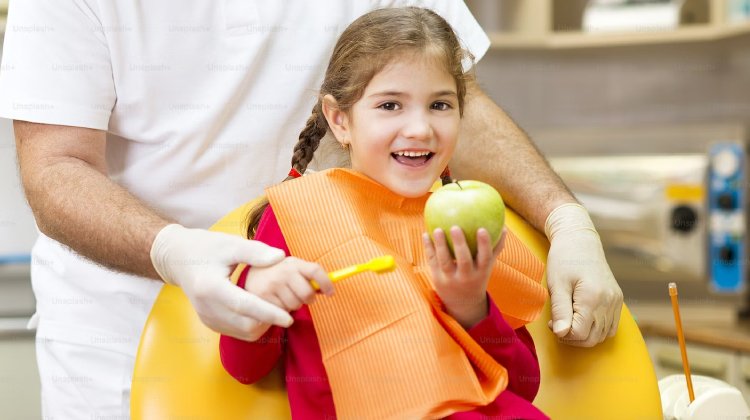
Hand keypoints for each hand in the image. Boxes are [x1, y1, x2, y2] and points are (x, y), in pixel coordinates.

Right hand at [150, 224, 303, 338]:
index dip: (268, 313)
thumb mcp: (230, 244)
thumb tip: (280, 257)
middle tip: (288, 307)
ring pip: (243, 332)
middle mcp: (207, 308)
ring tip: (277, 308)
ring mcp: (208, 318)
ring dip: (264, 325)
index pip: (244, 306)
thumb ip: (255, 252)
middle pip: (245, 324)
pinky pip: (237, 332)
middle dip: (269, 320)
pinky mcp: (210, 323)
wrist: (179, 259)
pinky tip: (263, 311)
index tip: (288, 318)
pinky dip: (254, 325)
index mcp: (210, 287)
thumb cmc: (205, 248)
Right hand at [243, 256, 332, 315]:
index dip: (327, 283)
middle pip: (308, 293)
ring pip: (296, 305)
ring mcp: (271, 285)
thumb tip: (328, 288)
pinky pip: (283, 313)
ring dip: (294, 305)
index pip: (315, 270)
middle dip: (309, 299)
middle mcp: (282, 272)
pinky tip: (274, 302)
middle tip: (303, 297)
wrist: (248, 278)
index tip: (331, 293)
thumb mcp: (292, 268)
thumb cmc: (277, 275)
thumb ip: (308, 275)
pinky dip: (282, 312)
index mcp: (292, 262)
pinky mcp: (262, 299)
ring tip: (284, 297)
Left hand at [423, 226, 505, 328]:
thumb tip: (504, 227)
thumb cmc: (477, 277)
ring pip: (445, 261)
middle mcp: (466, 277)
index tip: (482, 229)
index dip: (484, 244)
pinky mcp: (437, 279)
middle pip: (463, 261)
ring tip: (438, 229)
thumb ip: (495, 248)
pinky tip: (426, 234)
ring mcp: (450, 279)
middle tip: (455, 227)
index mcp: (481, 272)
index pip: (485, 258)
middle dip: (460, 244)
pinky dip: (429, 248)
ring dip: (440, 245)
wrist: (463, 303)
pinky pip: (432, 261)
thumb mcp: (488, 266)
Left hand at [545, 204, 623, 346]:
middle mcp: (609, 301)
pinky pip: (610, 326)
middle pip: (592, 338)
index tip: (552, 323)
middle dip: (572, 337)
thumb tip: (561, 334)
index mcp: (593, 297)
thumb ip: (560, 311)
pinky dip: (596, 329)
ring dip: (584, 335)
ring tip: (568, 320)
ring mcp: (616, 301)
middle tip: (557, 324)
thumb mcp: (556, 284)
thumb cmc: (564, 259)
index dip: (563, 333)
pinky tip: (581, 318)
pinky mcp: (617, 300)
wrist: (580, 240)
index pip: (580, 333)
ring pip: (602, 335)